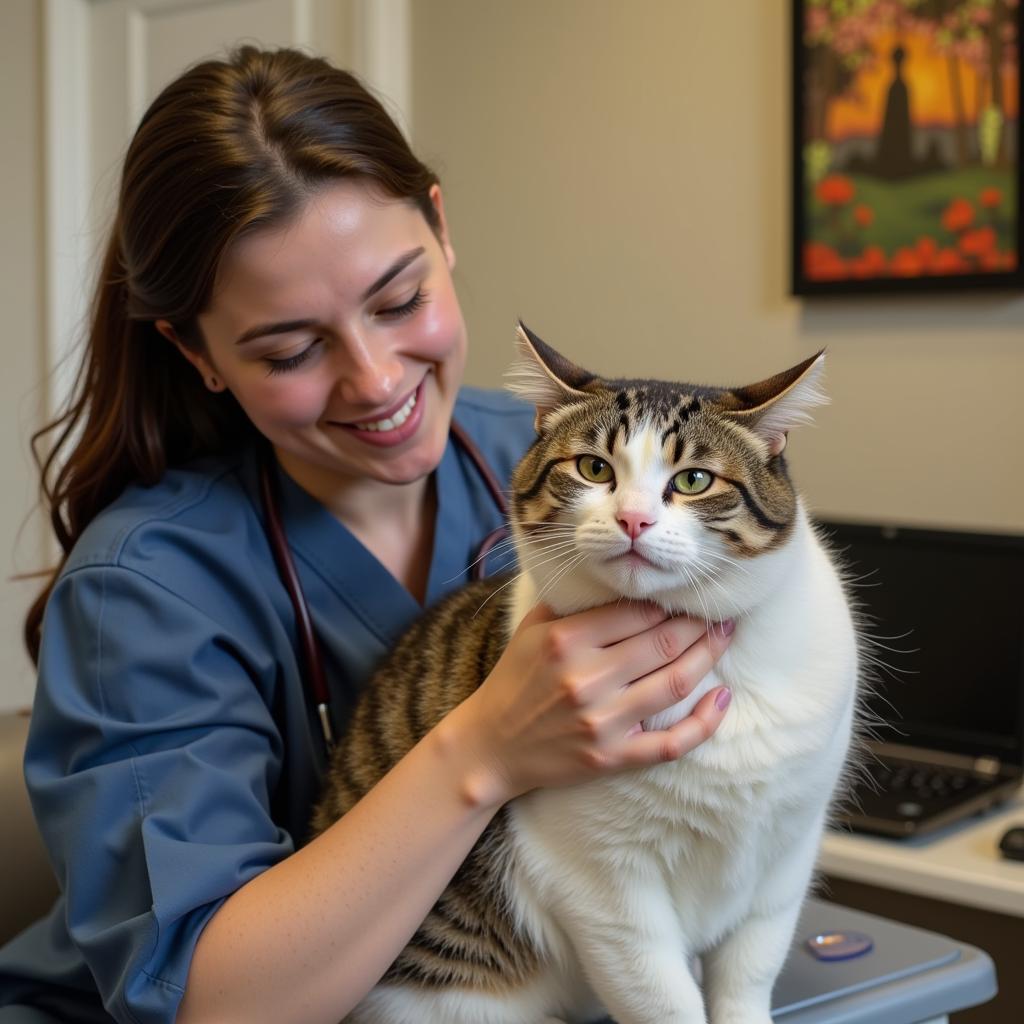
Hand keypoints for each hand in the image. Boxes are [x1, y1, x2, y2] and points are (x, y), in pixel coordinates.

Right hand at [445, 602, 733, 806]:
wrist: (490, 746)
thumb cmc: (514, 680)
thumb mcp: (532, 629)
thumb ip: (573, 603)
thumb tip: (620, 578)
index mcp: (566, 640)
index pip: (637, 611)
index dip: (669, 601)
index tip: (686, 594)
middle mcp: (587, 678)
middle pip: (663, 642)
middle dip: (698, 624)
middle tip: (719, 612)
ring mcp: (603, 721)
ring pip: (675, 683)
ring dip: (708, 656)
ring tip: (725, 638)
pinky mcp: (613, 758)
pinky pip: (672, 743)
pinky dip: (704, 722)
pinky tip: (722, 698)